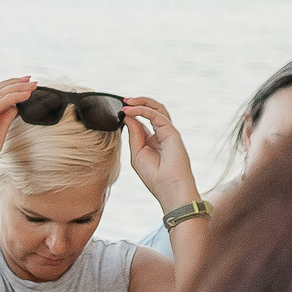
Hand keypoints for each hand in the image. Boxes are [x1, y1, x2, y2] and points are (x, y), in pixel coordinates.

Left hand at [123, 96, 199, 211]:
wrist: (170, 189)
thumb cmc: (155, 177)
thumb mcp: (137, 154)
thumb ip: (134, 134)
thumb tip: (128, 116)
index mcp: (154, 140)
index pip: (144, 120)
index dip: (132, 113)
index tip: (119, 110)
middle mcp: (162, 134)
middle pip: (152, 110)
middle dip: (138, 103)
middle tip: (123, 101)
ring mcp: (168, 132)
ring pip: (157, 109)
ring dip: (141, 102)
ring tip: (127, 102)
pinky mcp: (172, 133)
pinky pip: (157, 116)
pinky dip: (143, 111)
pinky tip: (130, 111)